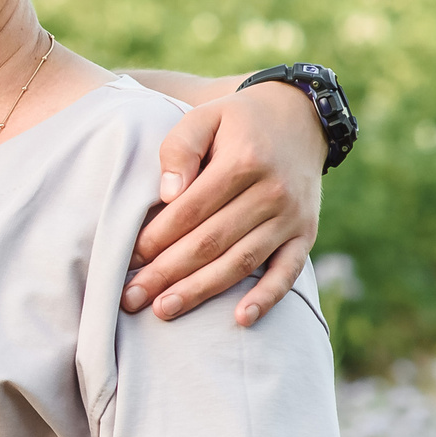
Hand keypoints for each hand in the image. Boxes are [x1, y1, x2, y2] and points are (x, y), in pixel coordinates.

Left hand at [122, 80, 322, 326]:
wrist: (299, 117)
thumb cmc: (237, 121)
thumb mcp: (204, 117)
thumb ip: (179, 148)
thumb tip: (168, 194)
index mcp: (244, 161)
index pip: (191, 209)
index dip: (157, 237)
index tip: (128, 258)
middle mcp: (273, 192)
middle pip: (212, 242)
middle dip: (168, 273)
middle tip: (131, 297)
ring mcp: (292, 217)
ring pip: (242, 262)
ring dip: (202, 291)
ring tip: (164, 310)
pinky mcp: (306, 234)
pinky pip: (289, 272)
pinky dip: (267, 298)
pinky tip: (240, 320)